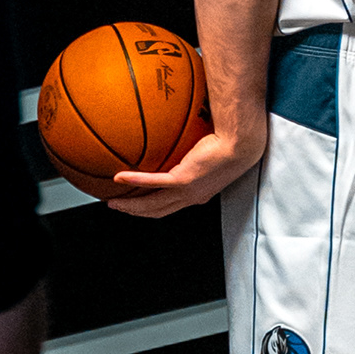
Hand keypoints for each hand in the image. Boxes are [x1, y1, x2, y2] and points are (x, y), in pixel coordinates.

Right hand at [106, 121, 266, 218]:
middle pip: (157, 212)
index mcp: (198, 194)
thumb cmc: (233, 143)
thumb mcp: (213, 153)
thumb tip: (187, 141)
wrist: (241, 144)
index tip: (140, 204)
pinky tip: (119, 178)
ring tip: (113, 201)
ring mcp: (187, 191)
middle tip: (119, 208)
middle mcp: (191, 197)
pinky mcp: (182, 179)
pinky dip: (134, 181)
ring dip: (130, 206)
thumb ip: (197, 153)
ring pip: (151, 205)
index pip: (171, 207)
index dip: (153, 209)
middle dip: (136, 212)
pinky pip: (152, 182)